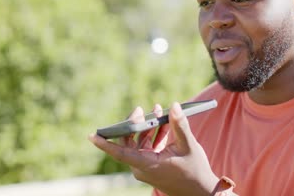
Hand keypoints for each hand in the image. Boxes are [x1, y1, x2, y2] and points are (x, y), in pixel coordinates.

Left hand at [89, 102, 218, 195]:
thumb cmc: (195, 172)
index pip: (120, 153)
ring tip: (157, 110)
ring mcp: (146, 166)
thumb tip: (174, 106)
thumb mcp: (188, 146)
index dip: (105, 144)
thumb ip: (179, 125)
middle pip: (129, 142)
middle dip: (134, 124)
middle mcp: (142, 167)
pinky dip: (153, 135)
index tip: (91, 136)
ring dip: (146, 127)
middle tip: (141, 109)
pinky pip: (146, 147)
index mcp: (147, 165)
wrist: (201, 192)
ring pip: (138, 143)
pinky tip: (163, 123)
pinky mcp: (152, 165)